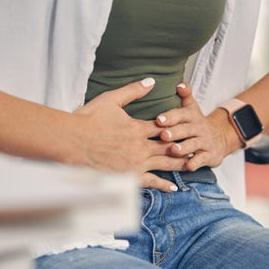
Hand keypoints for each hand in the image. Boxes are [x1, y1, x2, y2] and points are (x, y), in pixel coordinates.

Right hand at [73, 78, 187, 191]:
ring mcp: (136, 163)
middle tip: (196, 146)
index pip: (163, 126)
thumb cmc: (88, 120)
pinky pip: (151, 182)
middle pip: (169, 147)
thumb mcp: (111, 99)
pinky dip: (164, 184)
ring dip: (179, 164)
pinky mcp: (129, 177)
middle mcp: (141, 146)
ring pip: (165, 164)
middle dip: (183, 146)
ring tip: (192, 164)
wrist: (72, 142)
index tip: (186, 126)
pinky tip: (173, 187)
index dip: (175, 126)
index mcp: (138, 127)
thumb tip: (151, 81)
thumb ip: (133, 91)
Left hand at [155, 83, 242, 170]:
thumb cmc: (197, 124)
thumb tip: (180, 84)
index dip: (171, 117)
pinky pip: (202, 159)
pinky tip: (189, 166)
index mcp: (192, 116)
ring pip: (193, 144)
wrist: (220, 138)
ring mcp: (205, 142)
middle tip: (163, 135)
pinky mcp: (210, 155)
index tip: (159, 120)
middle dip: (175, 132)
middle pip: (186, 129)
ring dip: (183, 147)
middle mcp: (199, 128)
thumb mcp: (192, 108)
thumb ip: (185, 95)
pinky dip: (196, 163)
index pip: (182, 114)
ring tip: (173, 150)